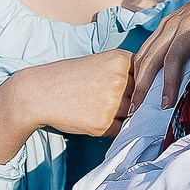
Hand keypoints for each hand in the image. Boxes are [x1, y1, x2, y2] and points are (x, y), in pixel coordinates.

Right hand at [0, 50, 135, 161]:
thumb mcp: (100, 62)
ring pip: (132, 114)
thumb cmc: (68, 77)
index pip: (146, 76)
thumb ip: (125, 73)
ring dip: (121, 115)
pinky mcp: (104, 123)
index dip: (137, 85)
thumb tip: (150, 93)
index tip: (126, 88)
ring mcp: (113, 102)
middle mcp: (120, 79)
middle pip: (141, 96)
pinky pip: (119, 129)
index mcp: (121, 60)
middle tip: (108, 100)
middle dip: (131, 101)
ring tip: (99, 108)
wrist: (39, 93)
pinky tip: (93, 118)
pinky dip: (111, 127)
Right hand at [131, 0, 189, 109]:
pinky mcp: (166, 24)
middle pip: (152, 56)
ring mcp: (167, 22)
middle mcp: (173, 22)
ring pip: (145, 51)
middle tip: (136, 108)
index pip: (173, 58)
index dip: (168, 82)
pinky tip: (138, 80)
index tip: (164, 104)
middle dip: (142, 84)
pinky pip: (147, 46)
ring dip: (137, 76)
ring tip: (134, 99)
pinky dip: (140, 64)